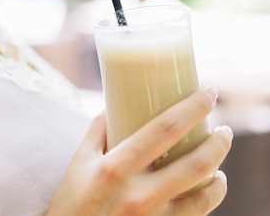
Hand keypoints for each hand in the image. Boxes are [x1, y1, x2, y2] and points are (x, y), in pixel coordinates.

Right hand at [47, 88, 231, 214]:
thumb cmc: (72, 200)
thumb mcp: (79, 161)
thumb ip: (98, 130)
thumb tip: (113, 105)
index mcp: (117, 167)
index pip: (164, 129)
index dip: (191, 108)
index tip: (207, 94)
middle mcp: (139, 193)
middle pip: (194, 163)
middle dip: (218, 142)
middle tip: (224, 129)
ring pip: (203, 194)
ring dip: (219, 171)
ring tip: (219, 155)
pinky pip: (195, 214)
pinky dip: (211, 197)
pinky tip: (213, 185)